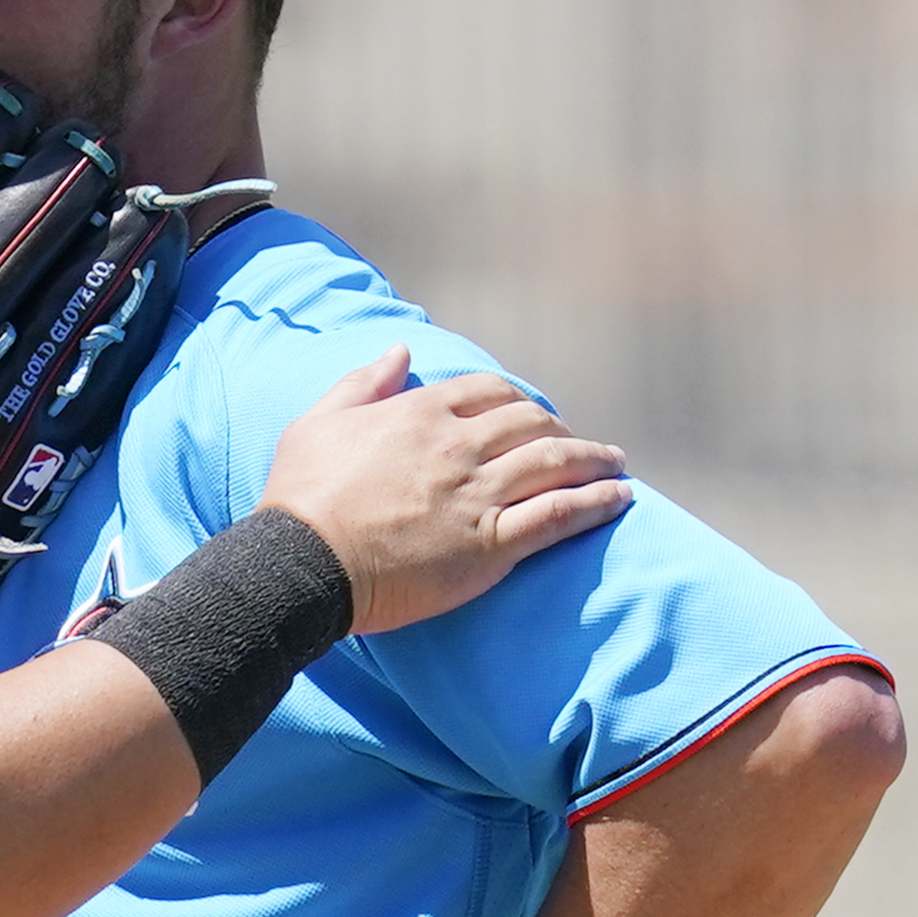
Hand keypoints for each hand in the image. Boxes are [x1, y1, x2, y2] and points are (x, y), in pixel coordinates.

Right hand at [260, 346, 630, 634]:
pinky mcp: (492, 544)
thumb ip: (363, 383)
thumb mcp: (318, 422)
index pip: (489, 391)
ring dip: (594, 460)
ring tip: (615, 465)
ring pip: (557, 462)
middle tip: (575, 443)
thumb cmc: (300, 497)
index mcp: (421, 413)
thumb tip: (400, 351)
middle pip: (532, 421)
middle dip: (561, 427)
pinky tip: (617, 499)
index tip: (528, 414)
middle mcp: (459, 445)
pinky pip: (560, 514)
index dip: (516, 400)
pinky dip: (596, 503)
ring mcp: (480, 494)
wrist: (302, 565)